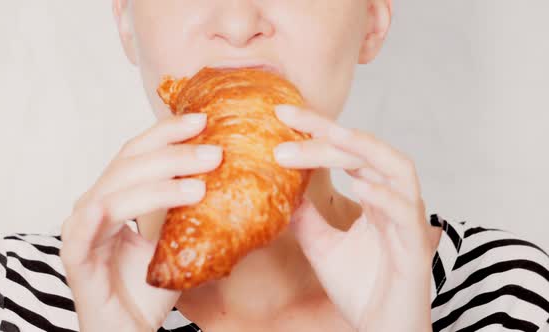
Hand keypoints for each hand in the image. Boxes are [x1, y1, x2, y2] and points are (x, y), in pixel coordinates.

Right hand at [60, 113, 222, 330]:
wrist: (131, 329)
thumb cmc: (150, 286)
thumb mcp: (176, 237)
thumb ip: (189, 208)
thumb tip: (229, 177)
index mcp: (118, 194)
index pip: (140, 152)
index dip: (167, 133)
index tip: (203, 120)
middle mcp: (96, 203)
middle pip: (130, 163)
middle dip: (173, 153)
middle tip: (214, 152)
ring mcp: (82, 227)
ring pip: (115, 191)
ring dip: (158, 183)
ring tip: (200, 185)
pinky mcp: (75, 255)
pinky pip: (86, 228)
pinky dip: (104, 214)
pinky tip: (127, 208)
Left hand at [273, 105, 431, 331]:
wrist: (382, 329)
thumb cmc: (361, 287)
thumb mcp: (321, 246)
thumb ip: (306, 216)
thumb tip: (281, 190)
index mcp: (375, 196)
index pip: (348, 151)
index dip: (318, 129)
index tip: (282, 113)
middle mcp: (394, 200)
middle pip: (369, 150)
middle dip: (330, 131)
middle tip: (289, 120)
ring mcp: (408, 222)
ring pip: (397, 169)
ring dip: (363, 150)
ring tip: (329, 137)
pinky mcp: (416, 249)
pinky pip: (406, 215)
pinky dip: (385, 197)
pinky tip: (360, 186)